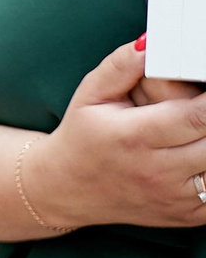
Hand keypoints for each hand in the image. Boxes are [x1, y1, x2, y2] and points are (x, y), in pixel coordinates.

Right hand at [24, 39, 205, 231]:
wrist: (66, 188)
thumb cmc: (82, 136)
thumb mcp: (90, 94)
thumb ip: (121, 66)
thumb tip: (153, 43)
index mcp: (133, 136)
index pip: (196, 116)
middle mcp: (156, 170)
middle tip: (203, 107)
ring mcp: (174, 197)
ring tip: (200, 131)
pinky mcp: (188, 215)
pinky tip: (200, 154)